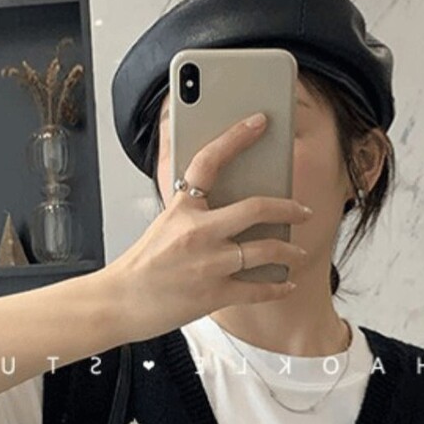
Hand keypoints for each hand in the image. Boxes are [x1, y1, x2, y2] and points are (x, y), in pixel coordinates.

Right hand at [100, 112, 312, 342]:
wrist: (119, 302)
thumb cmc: (142, 263)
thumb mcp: (165, 222)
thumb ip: (194, 207)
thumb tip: (230, 194)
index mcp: (182, 208)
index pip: (210, 160)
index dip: (236, 136)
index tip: (259, 122)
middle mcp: (197, 232)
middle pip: (256, 208)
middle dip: (289, 207)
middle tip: (304, 210)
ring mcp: (208, 264)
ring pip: (266, 250)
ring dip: (289, 250)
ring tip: (298, 252)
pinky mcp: (213, 295)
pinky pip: (258, 289)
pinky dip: (277, 287)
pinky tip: (286, 283)